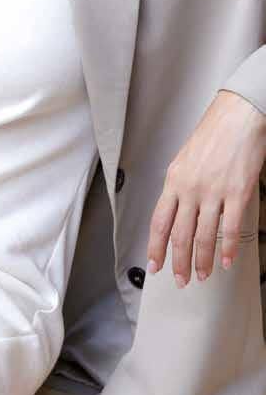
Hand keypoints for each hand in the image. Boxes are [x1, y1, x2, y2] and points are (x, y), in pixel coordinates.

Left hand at [146, 90, 265, 286]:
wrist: (238, 115)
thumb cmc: (214, 133)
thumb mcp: (185, 159)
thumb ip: (180, 187)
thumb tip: (179, 212)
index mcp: (174, 180)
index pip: (159, 222)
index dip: (155, 247)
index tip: (155, 265)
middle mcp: (190, 188)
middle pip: (179, 235)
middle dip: (178, 262)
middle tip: (180, 279)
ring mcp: (213, 192)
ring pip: (203, 237)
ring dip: (202, 261)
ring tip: (202, 275)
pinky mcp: (237, 193)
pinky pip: (230, 229)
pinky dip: (227, 249)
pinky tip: (225, 261)